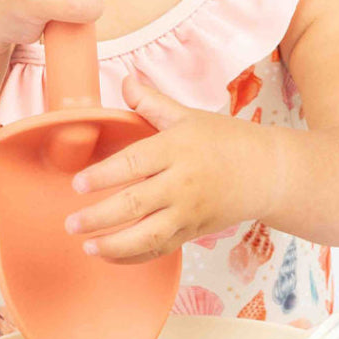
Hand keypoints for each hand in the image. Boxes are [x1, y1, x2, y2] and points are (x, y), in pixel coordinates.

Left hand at [64, 73, 266, 262]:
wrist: (266, 172)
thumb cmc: (225, 140)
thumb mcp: (187, 116)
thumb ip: (151, 102)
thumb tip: (124, 81)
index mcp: (176, 149)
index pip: (134, 163)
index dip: (103, 175)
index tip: (78, 185)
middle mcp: (182, 183)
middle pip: (135, 204)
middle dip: (99, 217)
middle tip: (72, 223)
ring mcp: (189, 212)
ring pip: (148, 236)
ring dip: (114, 246)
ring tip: (87, 247)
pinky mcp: (194, 232)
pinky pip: (161, 249)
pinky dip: (134, 257)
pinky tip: (110, 255)